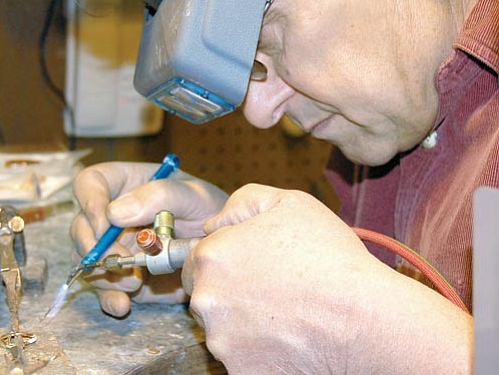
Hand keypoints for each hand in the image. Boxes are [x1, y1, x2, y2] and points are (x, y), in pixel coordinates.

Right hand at [70, 160, 227, 316]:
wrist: (222, 248)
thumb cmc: (208, 210)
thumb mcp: (193, 195)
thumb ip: (159, 195)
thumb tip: (115, 213)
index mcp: (125, 184)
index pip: (90, 183)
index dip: (90, 200)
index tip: (105, 222)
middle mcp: (112, 216)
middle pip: (80, 225)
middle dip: (94, 245)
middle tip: (121, 259)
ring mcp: (114, 247)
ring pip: (87, 260)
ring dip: (102, 274)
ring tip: (133, 282)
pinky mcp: (122, 276)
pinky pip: (105, 289)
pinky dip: (109, 298)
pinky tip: (123, 304)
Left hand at [182, 184, 472, 373]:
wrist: (365, 320)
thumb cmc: (329, 257)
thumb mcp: (287, 203)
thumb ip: (241, 203)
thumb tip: (213, 224)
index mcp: (212, 256)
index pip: (197, 257)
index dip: (225, 257)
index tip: (251, 263)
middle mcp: (207, 300)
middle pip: (206, 293)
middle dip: (229, 289)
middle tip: (270, 287)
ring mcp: (221, 340)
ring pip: (221, 327)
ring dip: (241, 320)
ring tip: (283, 312)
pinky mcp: (240, 371)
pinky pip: (240, 356)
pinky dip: (258, 349)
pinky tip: (287, 336)